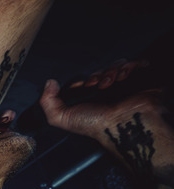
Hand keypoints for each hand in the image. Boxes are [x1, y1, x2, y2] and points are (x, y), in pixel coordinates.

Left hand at [39, 60, 166, 143]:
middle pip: (102, 70)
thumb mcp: (62, 118)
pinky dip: (128, 66)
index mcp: (91, 100)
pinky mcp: (141, 79)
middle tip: (97, 85)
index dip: (83, 79)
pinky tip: (123, 76)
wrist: (122, 124)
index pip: (86, 80)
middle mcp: (108, 92)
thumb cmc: (96, 125)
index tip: (83, 84)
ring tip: (110, 83)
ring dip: (111, 70)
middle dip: (98, 74)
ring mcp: (125, 85)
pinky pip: (136, 63)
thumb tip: (48, 83)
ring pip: (117, 64)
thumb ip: (47, 102)